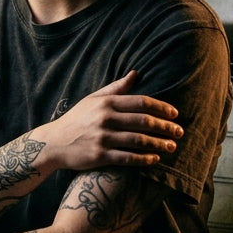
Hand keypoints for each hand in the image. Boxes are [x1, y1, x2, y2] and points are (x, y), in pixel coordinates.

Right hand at [34, 71, 181, 171]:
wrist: (53, 143)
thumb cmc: (76, 119)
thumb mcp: (93, 99)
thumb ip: (116, 88)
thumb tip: (136, 73)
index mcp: (106, 103)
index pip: (141, 102)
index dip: (161, 108)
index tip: (175, 114)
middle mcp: (105, 118)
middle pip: (143, 121)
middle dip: (165, 127)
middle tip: (179, 132)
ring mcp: (102, 138)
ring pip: (138, 140)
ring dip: (158, 143)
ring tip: (171, 147)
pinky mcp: (99, 156)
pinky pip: (127, 158)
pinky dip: (143, 159)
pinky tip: (154, 159)